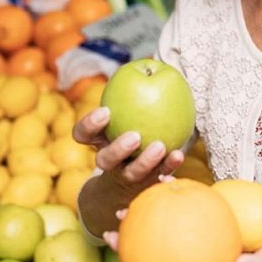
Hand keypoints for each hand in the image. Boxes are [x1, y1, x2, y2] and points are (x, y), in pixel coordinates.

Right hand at [72, 107, 184, 233]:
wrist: (119, 191)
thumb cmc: (124, 145)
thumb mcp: (116, 127)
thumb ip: (130, 104)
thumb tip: (149, 70)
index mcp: (98, 143)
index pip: (83, 134)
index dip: (90, 125)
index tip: (105, 112)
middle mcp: (108, 163)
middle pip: (105, 159)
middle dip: (118, 149)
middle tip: (134, 137)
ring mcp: (124, 179)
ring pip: (130, 174)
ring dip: (145, 162)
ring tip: (161, 147)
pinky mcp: (143, 189)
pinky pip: (155, 180)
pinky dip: (168, 169)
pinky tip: (178, 156)